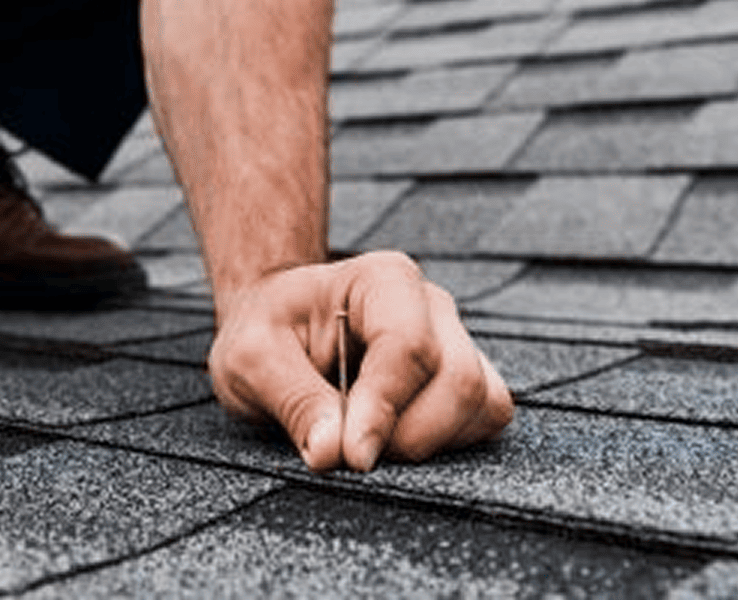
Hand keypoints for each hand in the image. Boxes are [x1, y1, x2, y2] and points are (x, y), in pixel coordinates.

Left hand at [208, 251, 512, 471]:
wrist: (280, 325)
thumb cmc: (267, 331)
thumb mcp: (252, 359)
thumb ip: (293, 401)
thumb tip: (331, 452)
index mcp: (383, 280)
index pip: (407, 347)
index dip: (384, 409)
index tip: (352, 457)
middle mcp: (432, 305)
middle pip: (458, 380)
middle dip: (408, 435)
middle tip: (352, 452)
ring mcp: (456, 341)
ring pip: (482, 403)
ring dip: (432, 442)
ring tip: (371, 442)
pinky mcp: (465, 380)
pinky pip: (486, 418)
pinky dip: (449, 444)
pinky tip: (397, 440)